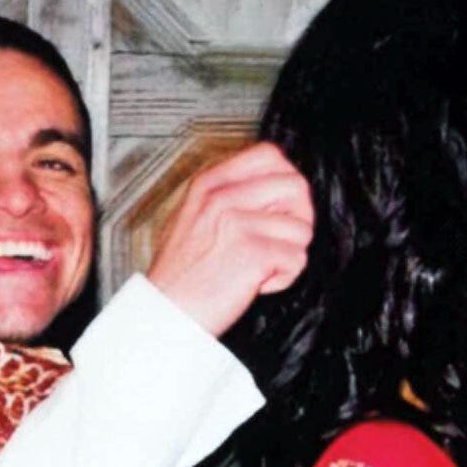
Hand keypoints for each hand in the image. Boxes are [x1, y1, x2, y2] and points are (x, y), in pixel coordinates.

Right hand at [139, 143, 317, 339]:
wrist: (165, 311)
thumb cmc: (181, 273)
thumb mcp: (193, 215)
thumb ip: (229, 195)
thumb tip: (274, 186)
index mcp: (209, 184)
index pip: (269, 155)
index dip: (286, 181)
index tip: (280, 207)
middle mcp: (223, 198)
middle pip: (296, 186)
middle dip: (299, 217)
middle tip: (280, 240)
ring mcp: (237, 223)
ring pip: (302, 228)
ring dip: (289, 254)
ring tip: (260, 267)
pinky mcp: (253, 253)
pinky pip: (297, 259)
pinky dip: (284, 278)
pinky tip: (257, 283)